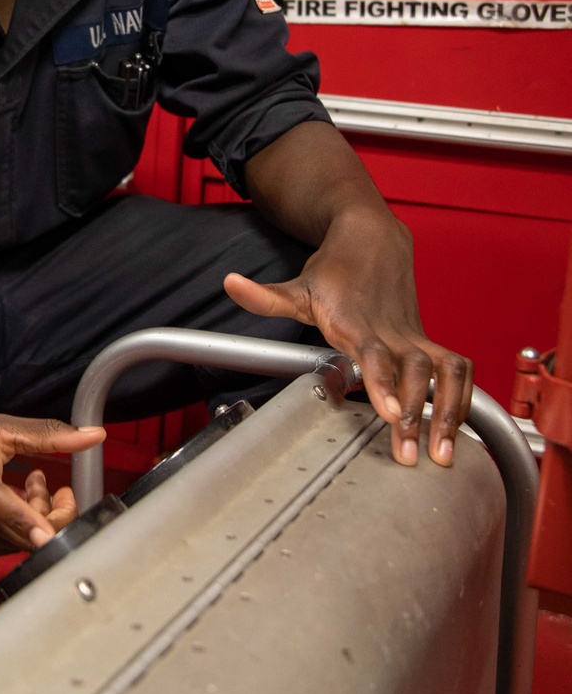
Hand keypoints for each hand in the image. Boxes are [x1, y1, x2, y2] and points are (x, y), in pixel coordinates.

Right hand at [0, 409, 104, 560]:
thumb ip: (48, 435)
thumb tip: (94, 435)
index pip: (4, 507)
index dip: (32, 523)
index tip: (53, 532)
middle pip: (20, 531)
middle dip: (48, 512)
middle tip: (48, 483)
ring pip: (12, 542)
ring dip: (31, 519)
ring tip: (25, 484)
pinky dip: (12, 529)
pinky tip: (7, 503)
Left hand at [224, 209, 472, 468]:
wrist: (372, 240)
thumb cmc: (334, 271)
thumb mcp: (298, 287)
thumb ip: (267, 297)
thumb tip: (230, 282)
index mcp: (356, 322)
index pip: (374, 354)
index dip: (383, 382)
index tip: (392, 414)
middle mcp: (391, 331)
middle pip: (414, 370)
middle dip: (417, 412)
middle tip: (410, 453)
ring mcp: (414, 336)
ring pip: (444, 370)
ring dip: (447, 409)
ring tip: (443, 452)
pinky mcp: (428, 340)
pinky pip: (456, 368)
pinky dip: (462, 396)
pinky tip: (456, 427)